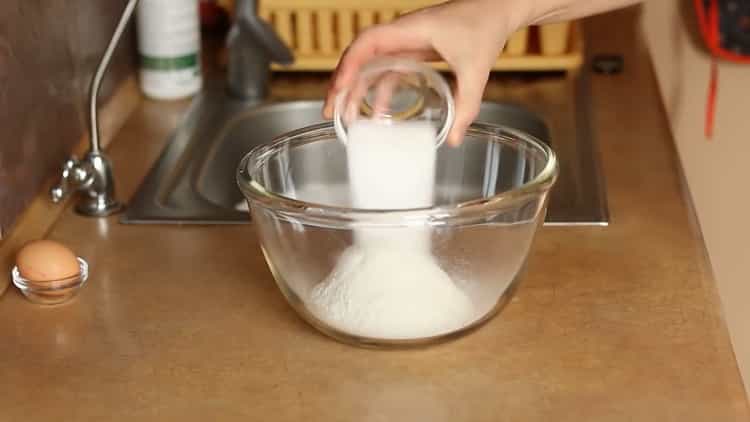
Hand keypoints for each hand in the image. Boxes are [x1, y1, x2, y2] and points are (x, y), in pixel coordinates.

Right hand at [322, 0, 523, 145]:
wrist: (498, 8)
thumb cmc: (485, 26)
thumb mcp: (476, 69)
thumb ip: (467, 105)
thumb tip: (453, 139)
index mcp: (410, 30)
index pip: (367, 43)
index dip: (349, 65)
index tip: (339, 89)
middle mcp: (402, 34)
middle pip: (360, 57)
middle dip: (342, 83)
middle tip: (332, 111)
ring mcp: (406, 42)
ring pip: (371, 65)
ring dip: (357, 88)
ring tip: (347, 116)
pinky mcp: (414, 51)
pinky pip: (388, 70)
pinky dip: (380, 89)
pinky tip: (379, 112)